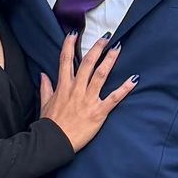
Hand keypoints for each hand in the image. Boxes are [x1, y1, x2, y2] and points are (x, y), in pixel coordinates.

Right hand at [37, 33, 134, 152]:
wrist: (53, 143)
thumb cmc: (50, 125)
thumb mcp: (45, 104)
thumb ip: (45, 88)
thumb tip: (43, 75)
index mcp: (63, 87)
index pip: (65, 61)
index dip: (69, 46)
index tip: (74, 34)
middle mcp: (76, 90)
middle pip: (87, 64)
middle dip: (96, 48)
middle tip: (105, 36)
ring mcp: (88, 100)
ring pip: (101, 75)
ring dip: (110, 60)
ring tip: (118, 48)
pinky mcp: (99, 112)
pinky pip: (114, 97)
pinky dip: (125, 88)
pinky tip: (134, 79)